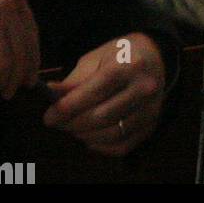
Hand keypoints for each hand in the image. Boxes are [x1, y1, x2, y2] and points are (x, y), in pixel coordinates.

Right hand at [0, 0, 40, 99]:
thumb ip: (3, 12)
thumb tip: (18, 54)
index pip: (30, 31)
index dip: (32, 58)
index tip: (30, 77)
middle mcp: (5, 1)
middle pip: (22, 49)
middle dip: (18, 76)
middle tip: (11, 92)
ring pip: (5, 64)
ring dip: (0, 85)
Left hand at [43, 33, 165, 156]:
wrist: (154, 57)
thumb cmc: (119, 56)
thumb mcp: (96, 58)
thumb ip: (74, 79)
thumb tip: (50, 93)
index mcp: (129, 65)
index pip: (94, 92)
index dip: (68, 107)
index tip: (48, 116)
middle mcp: (144, 88)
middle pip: (101, 116)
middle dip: (73, 123)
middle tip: (57, 124)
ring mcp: (151, 109)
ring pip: (111, 134)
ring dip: (85, 136)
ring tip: (73, 128)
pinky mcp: (151, 125)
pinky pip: (122, 146)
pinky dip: (101, 146)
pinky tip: (90, 136)